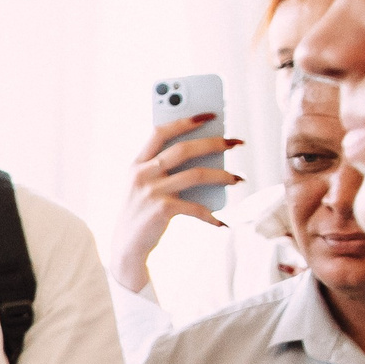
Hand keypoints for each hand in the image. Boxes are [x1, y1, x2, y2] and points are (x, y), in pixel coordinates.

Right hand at [111, 113, 242, 291]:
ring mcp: (152, 191)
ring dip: (223, 175)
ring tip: (238, 178)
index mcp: (137, 164)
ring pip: (196, 174)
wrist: (126, 248)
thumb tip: (207, 157)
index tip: (210, 114)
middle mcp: (142, 174)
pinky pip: (196, 207)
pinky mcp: (162, 210)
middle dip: (214, 142)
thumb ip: (164, 170)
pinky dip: (212, 216)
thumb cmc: (142, 213)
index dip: (185, 120)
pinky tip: (222, 221)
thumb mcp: (144, 187)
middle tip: (236, 143)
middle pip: (184, 149)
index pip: (161, 132)